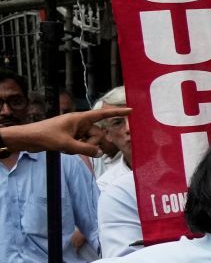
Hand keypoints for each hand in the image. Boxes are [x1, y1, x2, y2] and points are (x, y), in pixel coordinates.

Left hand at [5, 106, 124, 157]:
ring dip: (83, 147)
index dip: (117, 112)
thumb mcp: (67, 144)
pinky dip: (77, 149)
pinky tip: (65, 150)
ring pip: (90, 141)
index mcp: (79, 118)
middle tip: (80, 148)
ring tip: (68, 149)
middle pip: (97, 133)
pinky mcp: (70, 137)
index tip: (131, 110)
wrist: (28, 139)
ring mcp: (75, 131)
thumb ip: (86, 149)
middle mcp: (79, 123)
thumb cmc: (45, 136)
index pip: (102, 114)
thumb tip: (100, 153)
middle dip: (92, 143)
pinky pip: (82, 144)